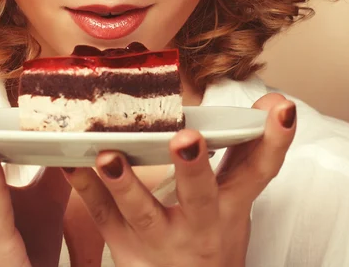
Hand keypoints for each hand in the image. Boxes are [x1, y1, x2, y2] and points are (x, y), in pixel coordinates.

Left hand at [61, 93, 295, 266]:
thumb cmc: (211, 237)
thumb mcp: (235, 199)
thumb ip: (245, 151)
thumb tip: (271, 101)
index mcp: (230, 207)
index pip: (258, 171)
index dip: (272, 140)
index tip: (279, 108)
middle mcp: (199, 225)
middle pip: (201, 196)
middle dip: (193, 168)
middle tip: (186, 139)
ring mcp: (159, 239)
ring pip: (143, 212)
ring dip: (125, 184)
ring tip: (108, 156)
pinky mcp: (126, 247)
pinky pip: (103, 217)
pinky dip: (85, 190)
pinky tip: (70, 163)